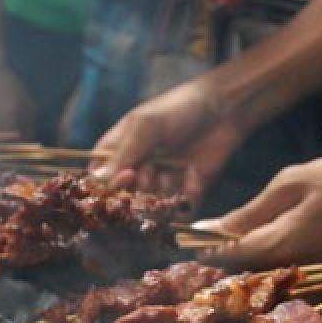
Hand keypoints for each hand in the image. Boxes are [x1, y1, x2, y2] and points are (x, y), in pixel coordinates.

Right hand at [91, 80, 245, 199]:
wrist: (223, 110)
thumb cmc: (178, 109)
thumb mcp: (147, 126)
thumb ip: (123, 154)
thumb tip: (98, 182)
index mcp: (115, 154)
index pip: (99, 183)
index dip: (110, 186)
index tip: (130, 173)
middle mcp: (134, 174)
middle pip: (125, 202)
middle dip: (141, 188)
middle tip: (154, 167)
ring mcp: (159, 187)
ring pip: (151, 211)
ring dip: (162, 193)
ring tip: (174, 169)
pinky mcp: (183, 197)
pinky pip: (178, 213)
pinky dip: (186, 196)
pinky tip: (193, 172)